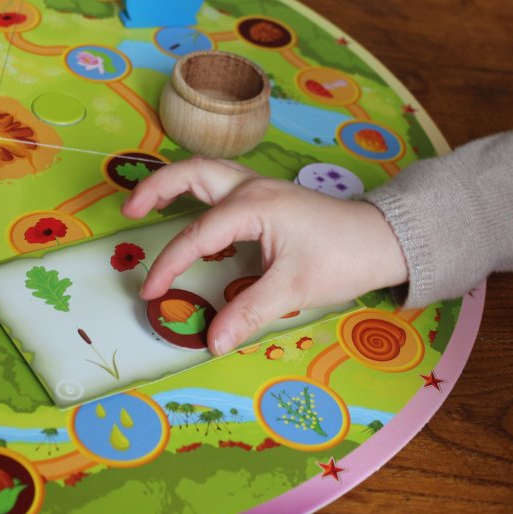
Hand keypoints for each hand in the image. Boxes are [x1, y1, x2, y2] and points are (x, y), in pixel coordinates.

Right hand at [121, 158, 407, 355]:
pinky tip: (193, 214)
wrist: (383, 239)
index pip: (197, 234)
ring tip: (147, 204)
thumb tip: (211, 342)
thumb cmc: (342, 258)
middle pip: (191, 172)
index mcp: (253, 205)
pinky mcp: (267, 196)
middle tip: (129, 211)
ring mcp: (259, 187)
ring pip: (205, 171)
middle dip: (155, 188)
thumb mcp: (293, 289)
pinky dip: (196, 192)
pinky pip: (220, 185)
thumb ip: (247, 312)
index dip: (170, 264)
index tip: (151, 292)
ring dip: (174, 182)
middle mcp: (250, 187)